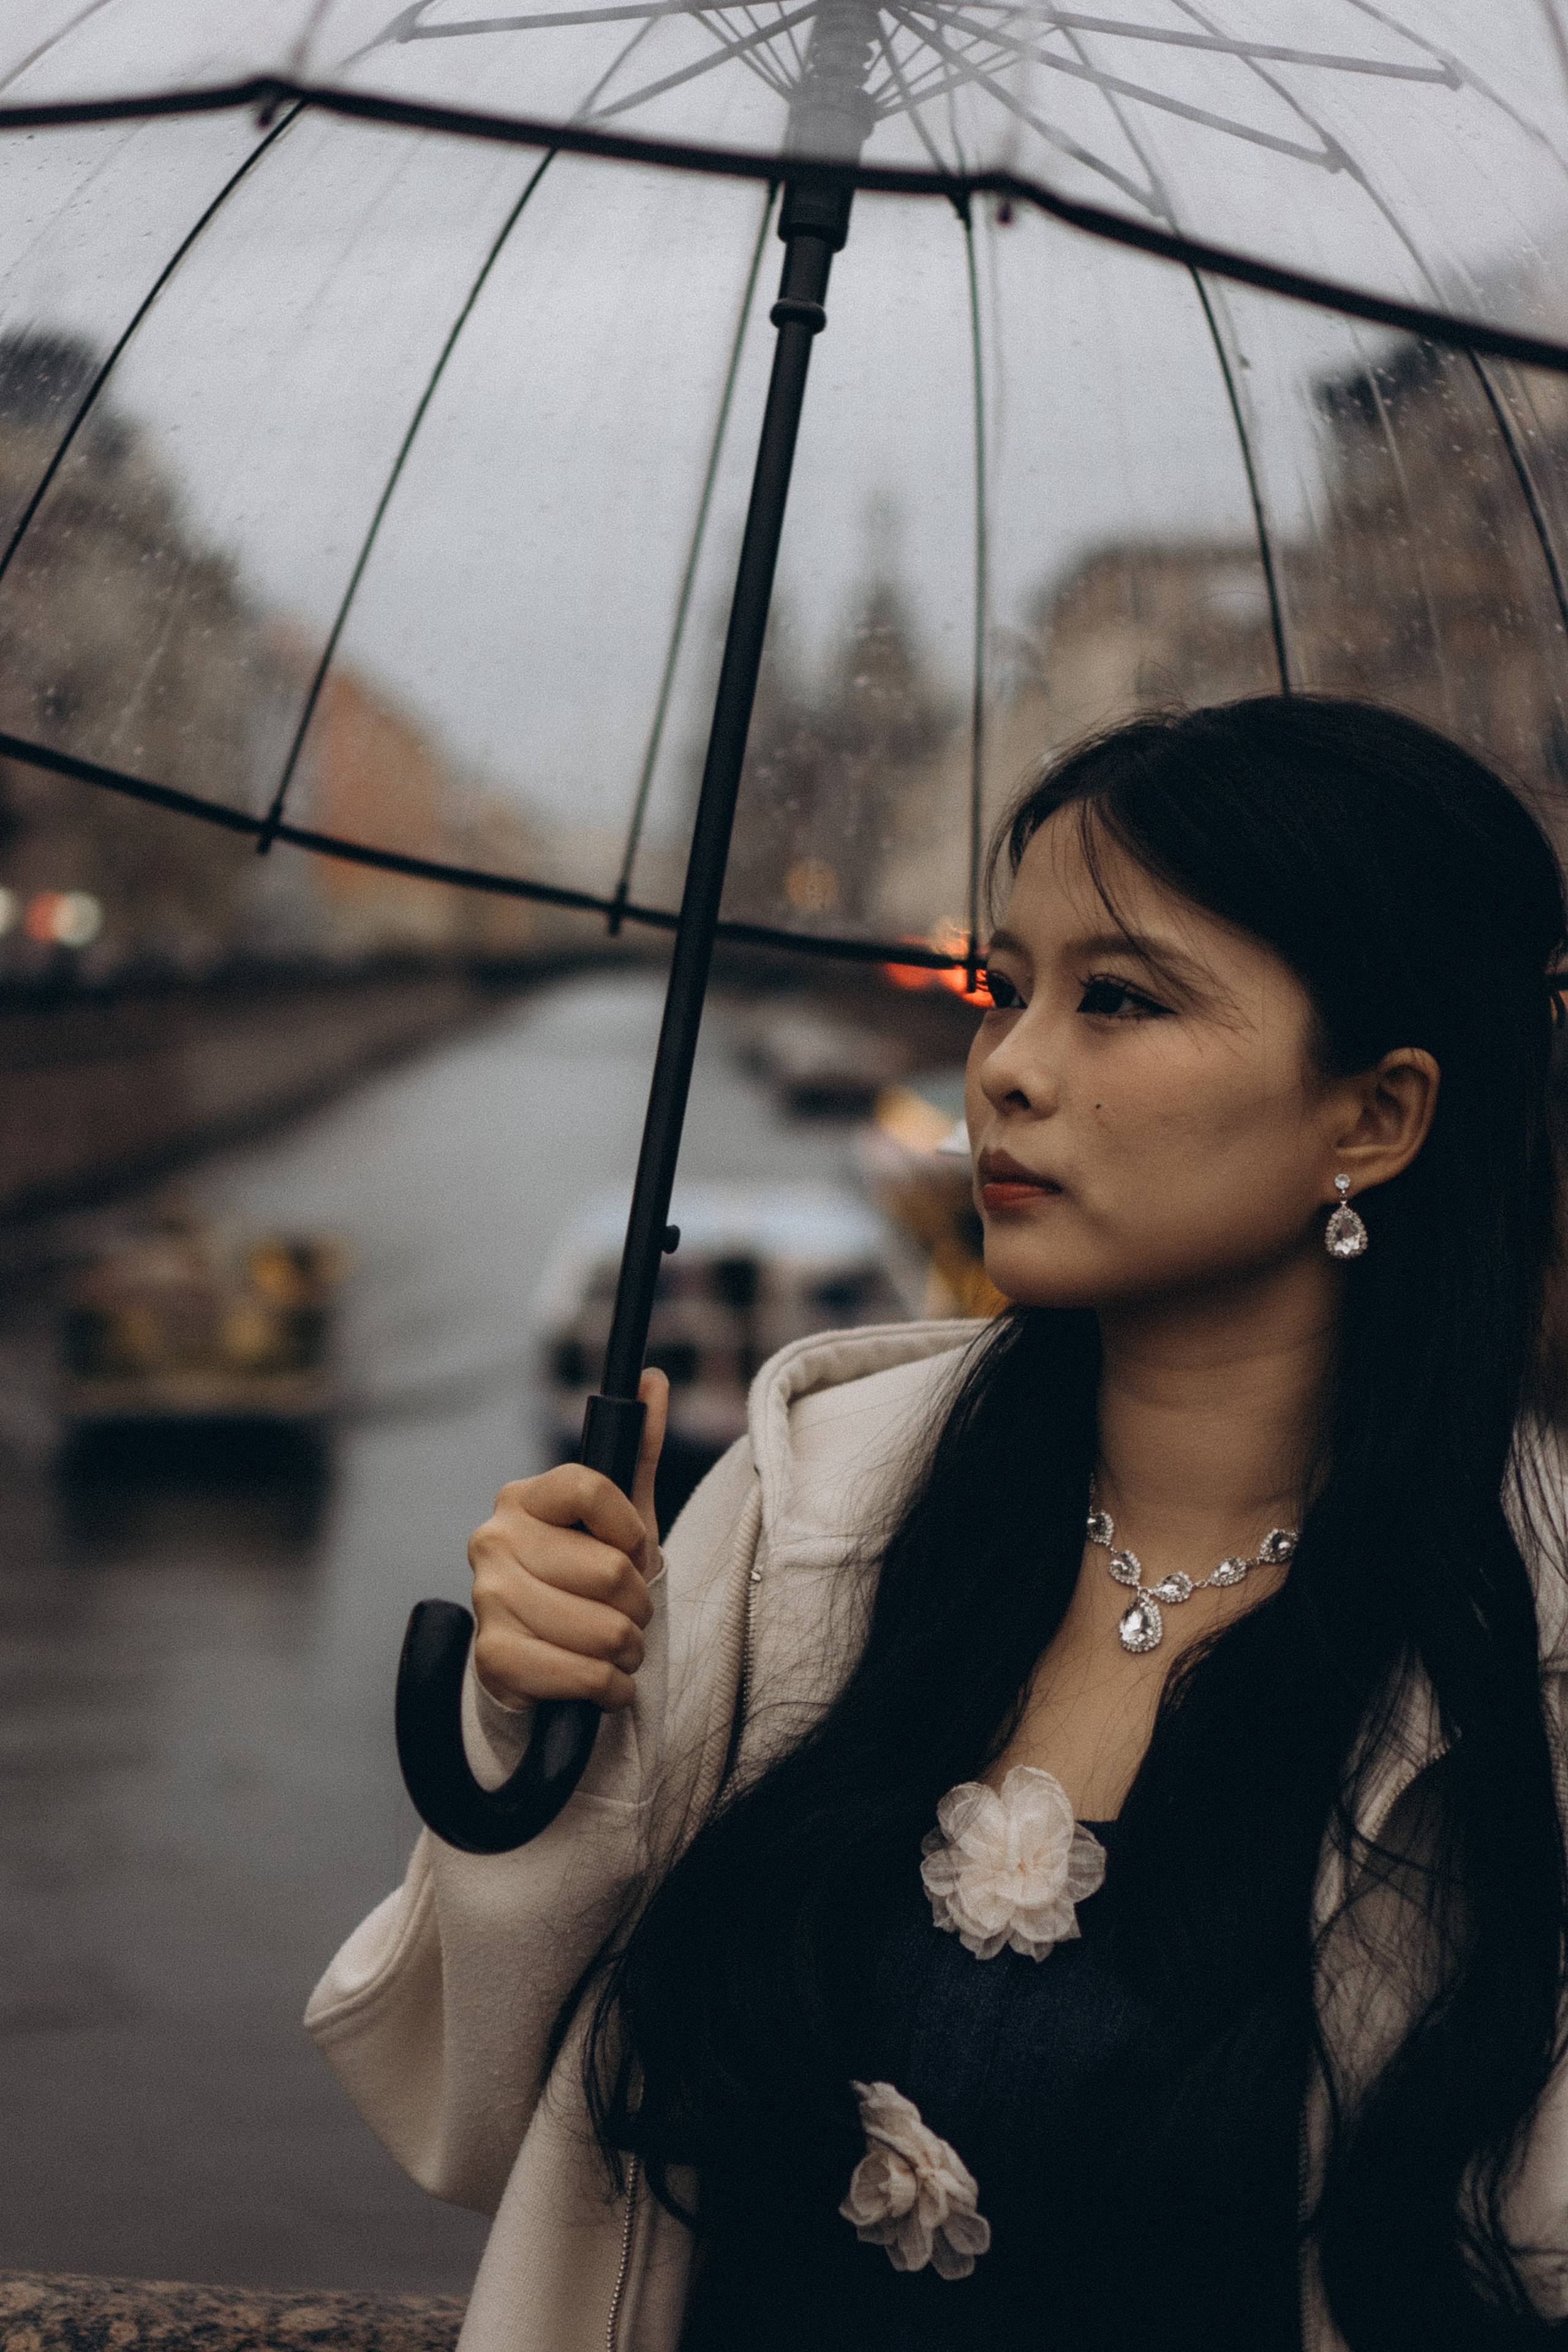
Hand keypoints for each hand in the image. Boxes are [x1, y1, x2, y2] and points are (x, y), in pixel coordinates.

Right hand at [467, 1369, 667, 1711]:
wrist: (539, 1663)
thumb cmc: (584, 1582)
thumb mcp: (620, 1519)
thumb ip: (637, 1448)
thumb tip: (653, 1378)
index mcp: (522, 1498)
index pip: (593, 1487)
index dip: (630, 1530)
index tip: (632, 1552)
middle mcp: (494, 1541)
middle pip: (610, 1570)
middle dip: (638, 1604)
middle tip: (625, 1613)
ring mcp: (488, 1598)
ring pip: (605, 1629)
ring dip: (628, 1650)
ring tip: (614, 1647)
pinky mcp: (493, 1658)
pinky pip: (585, 1675)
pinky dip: (610, 1687)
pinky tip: (601, 1681)